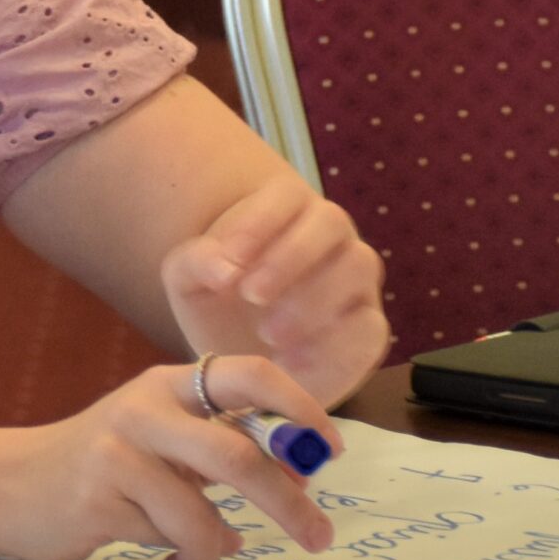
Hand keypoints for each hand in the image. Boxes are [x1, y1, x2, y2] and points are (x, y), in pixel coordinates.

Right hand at [0, 353, 340, 559]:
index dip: (299, 407)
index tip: (331, 449)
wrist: (5, 484)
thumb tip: (295, 481)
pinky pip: (169, 542)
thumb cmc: (97, 466)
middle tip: (318, 536)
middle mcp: (146, 406)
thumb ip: (216, 448)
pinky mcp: (97, 496)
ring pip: (203, 515)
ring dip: (216, 550)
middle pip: (238, 454)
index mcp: (169, 384)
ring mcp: (119, 450)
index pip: (248, 374)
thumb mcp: (159, 438)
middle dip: (288, 502)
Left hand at [160, 177, 387, 407]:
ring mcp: (356, 282)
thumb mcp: (188, 284)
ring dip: (315, 298)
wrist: (237, 362)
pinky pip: (371, 327)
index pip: (285, 195)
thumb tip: (224, 268)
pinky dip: (335, 346)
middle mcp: (330, 239)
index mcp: (287, 213)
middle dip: (291, 256)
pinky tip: (292, 364)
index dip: (261, 221)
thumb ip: (196, 264)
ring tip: (269, 335)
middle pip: (330, 221)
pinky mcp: (369, 332)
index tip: (231, 259)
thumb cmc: (216, 306)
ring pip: (359, 266)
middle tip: (251, 295)